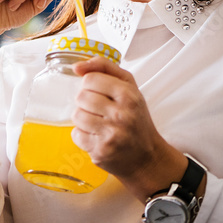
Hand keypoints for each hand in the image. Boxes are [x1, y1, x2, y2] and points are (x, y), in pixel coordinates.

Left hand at [70, 57, 197, 200]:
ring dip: (83, 119)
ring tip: (98, 124)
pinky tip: (96, 136)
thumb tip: (77, 66)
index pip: (90, 79)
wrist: (147, 157)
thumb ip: (104, 68)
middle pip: (81, 97)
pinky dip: (83, 136)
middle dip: (86, 103)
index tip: (99, 93)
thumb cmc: (136, 118)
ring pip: (77, 115)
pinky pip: (76, 135)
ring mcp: (111, 134)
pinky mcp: (101, 150)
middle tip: (100, 110)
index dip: (90, 85)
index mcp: (128, 94)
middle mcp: (121, 114)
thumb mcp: (129, 87)